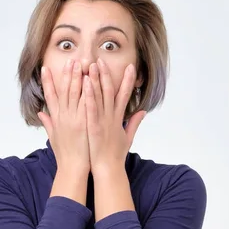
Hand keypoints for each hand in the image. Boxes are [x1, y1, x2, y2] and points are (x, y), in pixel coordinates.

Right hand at [38, 59, 89, 174]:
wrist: (73, 168)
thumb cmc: (65, 155)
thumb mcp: (53, 137)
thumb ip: (48, 123)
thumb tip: (41, 114)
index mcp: (56, 119)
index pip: (50, 96)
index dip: (47, 82)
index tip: (45, 68)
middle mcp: (63, 117)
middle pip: (63, 91)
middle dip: (66, 74)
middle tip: (69, 60)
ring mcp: (73, 119)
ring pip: (75, 93)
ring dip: (77, 77)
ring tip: (80, 63)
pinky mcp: (84, 124)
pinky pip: (86, 103)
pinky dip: (87, 91)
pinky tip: (89, 80)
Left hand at [84, 58, 145, 175]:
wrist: (109, 169)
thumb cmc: (116, 155)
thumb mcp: (128, 137)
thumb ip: (135, 122)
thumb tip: (142, 112)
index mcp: (119, 118)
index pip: (125, 95)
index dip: (128, 80)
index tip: (130, 67)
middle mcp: (112, 116)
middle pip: (110, 90)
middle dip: (107, 74)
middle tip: (102, 59)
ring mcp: (103, 121)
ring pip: (100, 95)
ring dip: (97, 79)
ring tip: (93, 64)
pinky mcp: (94, 126)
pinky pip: (91, 107)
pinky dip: (89, 94)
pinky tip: (86, 83)